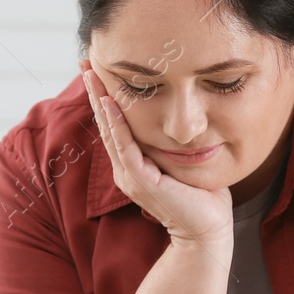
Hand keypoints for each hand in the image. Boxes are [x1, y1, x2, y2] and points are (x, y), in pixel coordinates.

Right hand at [81, 63, 233, 248]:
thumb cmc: (201, 197)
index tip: (98, 71)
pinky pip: (125, 147)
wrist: (207, 230)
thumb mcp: (181, 162)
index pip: (115, 126)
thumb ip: (170, 144)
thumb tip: (177, 118)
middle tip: (86, 63)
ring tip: (92, 76)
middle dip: (95, 92)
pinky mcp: (141, 182)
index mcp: (133, 166)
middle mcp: (126, 170)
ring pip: (110, 132)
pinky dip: (116, 124)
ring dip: (100, 101)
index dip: (105, 98)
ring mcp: (131, 177)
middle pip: (106, 124)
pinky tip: (109, 103)